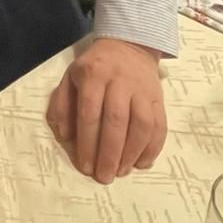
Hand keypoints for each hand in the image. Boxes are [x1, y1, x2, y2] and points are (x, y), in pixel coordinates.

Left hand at [46, 38, 166, 183]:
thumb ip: (62, 105)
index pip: (89, 112)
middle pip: (116, 121)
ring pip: (141, 124)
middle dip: (110, 153)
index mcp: (93, 75)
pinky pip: (160, 125)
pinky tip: (142, 163)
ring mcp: (142, 89)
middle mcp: (119, 81)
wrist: (129, 45)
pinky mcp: (158, 98)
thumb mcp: (70, 77)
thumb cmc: (94, 67)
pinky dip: (153, 147)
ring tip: (122, 172)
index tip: (85, 166)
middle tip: (104, 177)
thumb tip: (65, 136)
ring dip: (132, 153)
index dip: (87, 142)